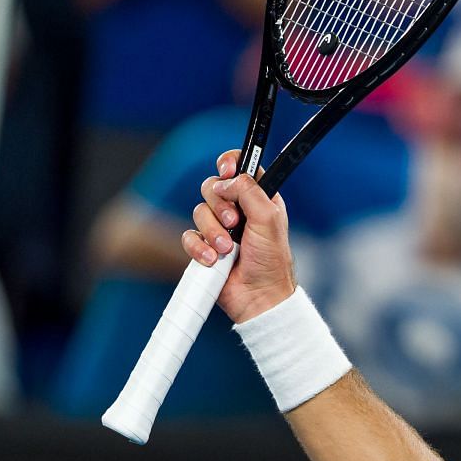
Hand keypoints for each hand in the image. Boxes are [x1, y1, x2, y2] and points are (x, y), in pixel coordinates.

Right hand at [184, 150, 297, 323]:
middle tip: (234, 223)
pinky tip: (215, 260)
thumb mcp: (269, 219)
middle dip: (220, 206)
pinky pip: (188, 236)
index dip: (229, 163)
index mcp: (258, 198)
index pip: (240, 167)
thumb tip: (227, 180)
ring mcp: (219, 228)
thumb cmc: (271, 261)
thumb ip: (250, 192)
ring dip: (213, 232)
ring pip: (198, 211)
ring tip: (228, 250)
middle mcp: (238, 209)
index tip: (226, 170)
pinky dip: (200, 248)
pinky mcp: (204, 246)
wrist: (258, 296)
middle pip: (212, 186)